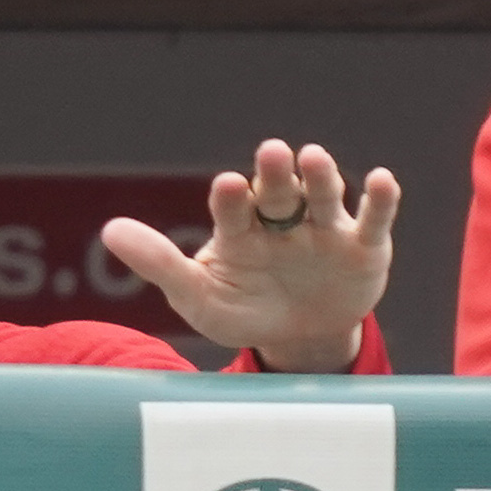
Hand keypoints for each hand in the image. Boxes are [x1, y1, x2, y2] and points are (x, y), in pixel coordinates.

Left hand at [100, 139, 397, 372]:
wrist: (302, 338)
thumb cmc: (245, 312)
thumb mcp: (199, 297)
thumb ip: (160, 263)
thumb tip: (109, 230)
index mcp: (241, 230)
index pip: (234, 208)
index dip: (232, 198)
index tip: (227, 186)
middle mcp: (284, 220)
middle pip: (280, 191)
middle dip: (276, 172)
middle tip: (272, 152)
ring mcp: (325, 230)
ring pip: (324, 195)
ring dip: (320, 175)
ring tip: (313, 157)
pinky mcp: (364, 246)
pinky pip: (373, 219)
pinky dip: (380, 199)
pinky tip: (381, 180)